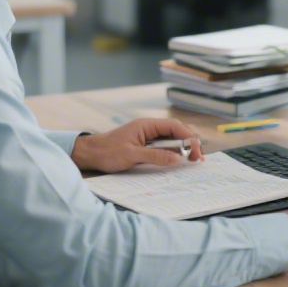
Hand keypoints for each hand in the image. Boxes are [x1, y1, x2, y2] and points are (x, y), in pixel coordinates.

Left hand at [71, 118, 203, 172]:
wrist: (90, 154)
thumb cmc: (107, 152)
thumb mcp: (132, 155)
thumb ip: (156, 156)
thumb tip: (178, 159)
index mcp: (147, 125)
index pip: (174, 126)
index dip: (188, 137)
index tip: (196, 151)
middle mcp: (149, 128)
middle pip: (175, 132)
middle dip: (188, 144)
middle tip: (198, 159)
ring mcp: (147, 137)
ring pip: (171, 140)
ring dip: (182, 149)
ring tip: (192, 161)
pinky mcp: (145, 146)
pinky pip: (163, 147)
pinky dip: (172, 153)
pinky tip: (177, 161)